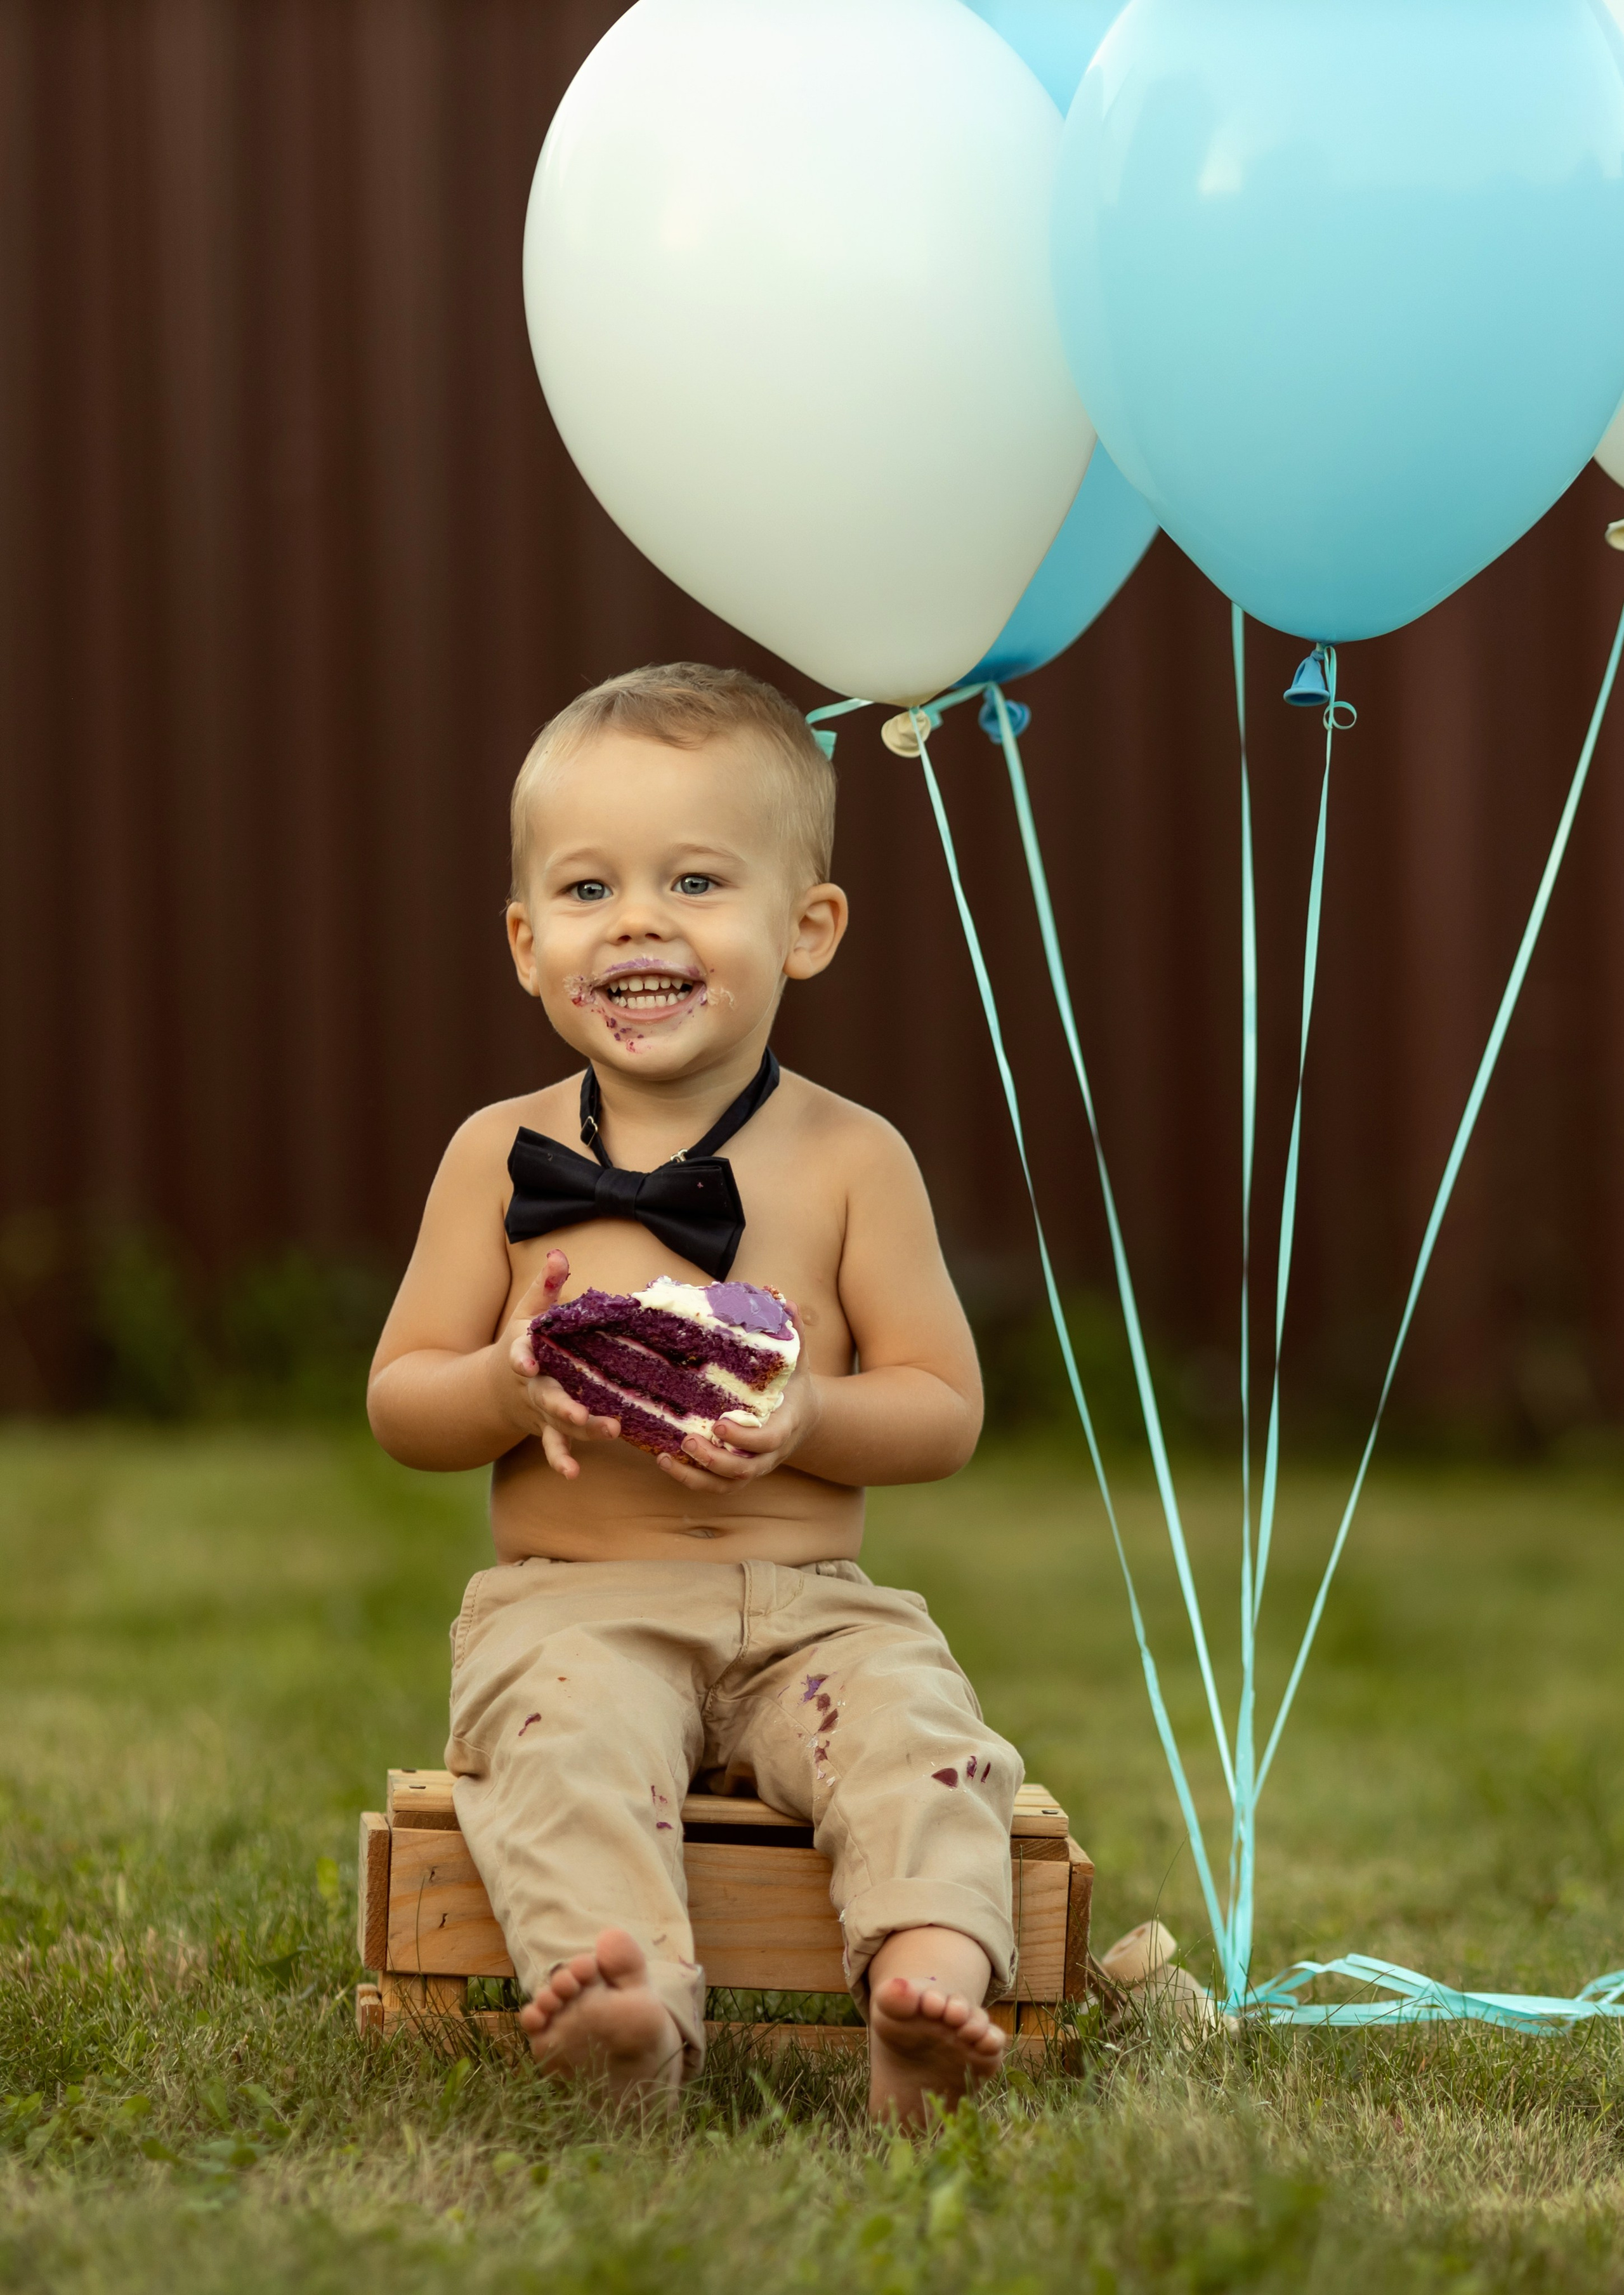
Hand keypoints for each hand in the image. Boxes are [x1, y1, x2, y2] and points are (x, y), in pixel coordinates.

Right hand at [491, 1249, 620, 1479]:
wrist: (491, 1390)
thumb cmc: (522, 1344)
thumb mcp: (528, 1313)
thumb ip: (545, 1286)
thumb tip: (559, 1254)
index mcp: (525, 1353)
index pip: (520, 1353)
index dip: (522, 1356)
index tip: (527, 1361)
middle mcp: (531, 1385)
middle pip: (546, 1396)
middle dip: (563, 1406)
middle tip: (581, 1414)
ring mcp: (538, 1410)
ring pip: (557, 1424)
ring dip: (580, 1431)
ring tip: (608, 1431)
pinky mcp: (544, 1428)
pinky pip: (552, 1446)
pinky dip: (560, 1460)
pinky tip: (572, 1473)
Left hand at [655, 1335, 821, 1493]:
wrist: (804, 1419)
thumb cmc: (794, 1386)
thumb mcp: (799, 1361)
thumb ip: (793, 1334)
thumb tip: (782, 1299)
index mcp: (784, 1427)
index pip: (767, 1441)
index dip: (744, 1438)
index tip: (720, 1424)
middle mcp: (768, 1454)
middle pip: (743, 1469)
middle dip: (713, 1459)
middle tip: (687, 1439)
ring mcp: (752, 1467)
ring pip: (725, 1484)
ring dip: (695, 1476)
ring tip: (667, 1456)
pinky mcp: (736, 1473)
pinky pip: (714, 1486)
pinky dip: (690, 1479)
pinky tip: (665, 1460)